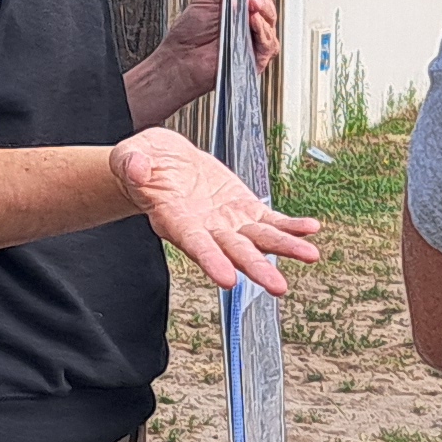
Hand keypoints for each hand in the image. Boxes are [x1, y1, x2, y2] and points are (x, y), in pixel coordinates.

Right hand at [114, 124, 324, 296]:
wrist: (161, 164)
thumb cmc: (142, 163)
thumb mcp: (130, 156)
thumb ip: (132, 164)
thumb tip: (137, 170)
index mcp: (174, 219)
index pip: (194, 244)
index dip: (211, 261)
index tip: (228, 279)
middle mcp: (204, 228)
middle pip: (233, 251)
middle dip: (257, 267)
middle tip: (277, 286)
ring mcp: (226, 221)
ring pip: (258, 239)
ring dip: (284, 248)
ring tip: (311, 255)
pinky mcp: (242, 208)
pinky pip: (270, 220)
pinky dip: (289, 226)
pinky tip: (310, 229)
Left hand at [153, 0, 276, 80]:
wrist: (181, 60)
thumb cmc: (191, 34)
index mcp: (240, 0)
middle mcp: (251, 15)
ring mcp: (256, 34)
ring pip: (270, 15)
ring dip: (262, 4)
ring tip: (249, 0)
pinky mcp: (258, 54)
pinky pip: (268, 40)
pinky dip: (261, 28)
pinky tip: (252, 20)